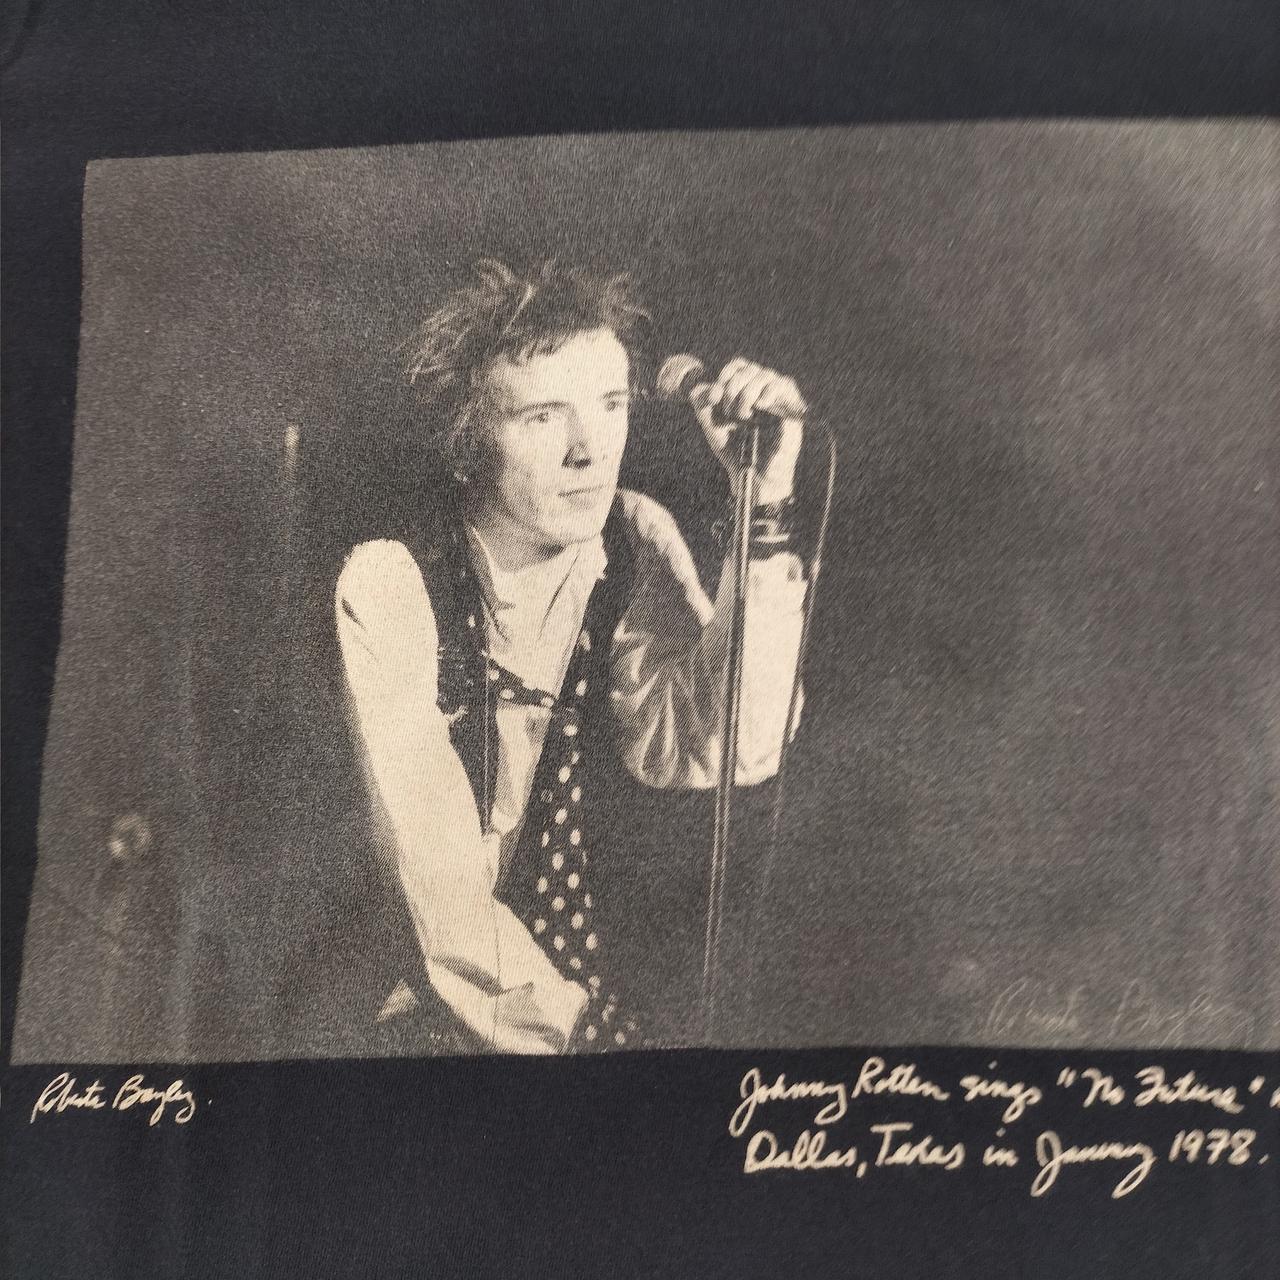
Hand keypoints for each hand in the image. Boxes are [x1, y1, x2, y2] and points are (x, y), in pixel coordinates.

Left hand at [690, 357, 805, 504]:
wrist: (753, 474)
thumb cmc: (735, 450)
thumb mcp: (711, 425)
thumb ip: (702, 403)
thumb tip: (712, 388)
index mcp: (744, 391)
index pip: (738, 366)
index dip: (725, 376)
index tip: (715, 397)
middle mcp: (762, 391)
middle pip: (748, 368)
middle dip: (733, 389)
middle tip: (731, 414)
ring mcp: (777, 398)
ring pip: (765, 374)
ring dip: (748, 392)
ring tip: (745, 416)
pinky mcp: (792, 407)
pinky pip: (785, 384)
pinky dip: (770, 390)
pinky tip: (761, 404)